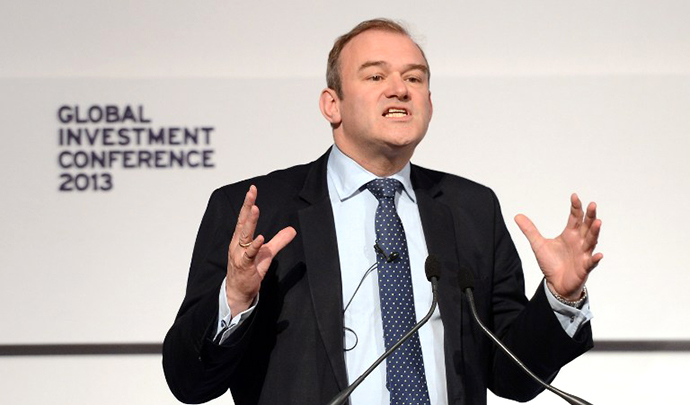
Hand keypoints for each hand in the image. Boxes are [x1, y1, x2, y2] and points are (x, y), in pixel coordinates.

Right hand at [226, 185, 296, 314]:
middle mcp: (237, 244)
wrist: (239, 291)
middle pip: (243, 222)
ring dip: (250, 222)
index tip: (252, 190)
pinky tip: (261, 238)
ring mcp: (240, 254)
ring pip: (245, 235)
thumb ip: (279, 241)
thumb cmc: (250, 270)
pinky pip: (250, 254)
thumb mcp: (267, 253)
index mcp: (240, 239)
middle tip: (251, 193)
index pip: (244, 218)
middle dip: (247, 206)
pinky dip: (255, 245)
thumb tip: (292, 230)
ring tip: (256, 209)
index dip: (248, 204)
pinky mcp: (245, 265)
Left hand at [515, 193, 602, 299]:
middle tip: (593, 204)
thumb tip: (517, 216)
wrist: (556, 284)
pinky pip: (591, 263)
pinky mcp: (584, 267)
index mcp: (570, 234)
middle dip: (590, 216)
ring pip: (591, 241)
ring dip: (595, 232)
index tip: (574, 196)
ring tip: (598, 222)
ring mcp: (583, 254)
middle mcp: (579, 242)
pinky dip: (595, 259)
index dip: (576, 207)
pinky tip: (599, 255)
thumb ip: (530, 230)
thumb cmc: (551, 263)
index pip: (575, 218)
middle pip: (586, 226)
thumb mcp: (538, 245)